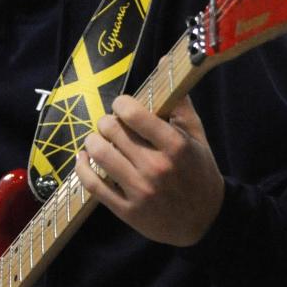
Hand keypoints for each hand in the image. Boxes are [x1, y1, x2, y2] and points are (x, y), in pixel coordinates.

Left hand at [75, 93, 224, 245]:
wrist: (204, 221)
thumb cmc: (200, 174)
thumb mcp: (198, 138)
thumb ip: (181, 105)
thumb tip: (166, 65)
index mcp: (175, 147)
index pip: (135, 114)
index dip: (122, 104)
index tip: (122, 106)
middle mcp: (156, 168)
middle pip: (113, 131)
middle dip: (107, 122)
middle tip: (110, 124)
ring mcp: (139, 191)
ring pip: (99, 154)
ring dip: (93, 141)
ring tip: (97, 139)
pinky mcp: (126, 210)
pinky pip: (93, 184)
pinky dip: (82, 167)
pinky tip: (83, 158)